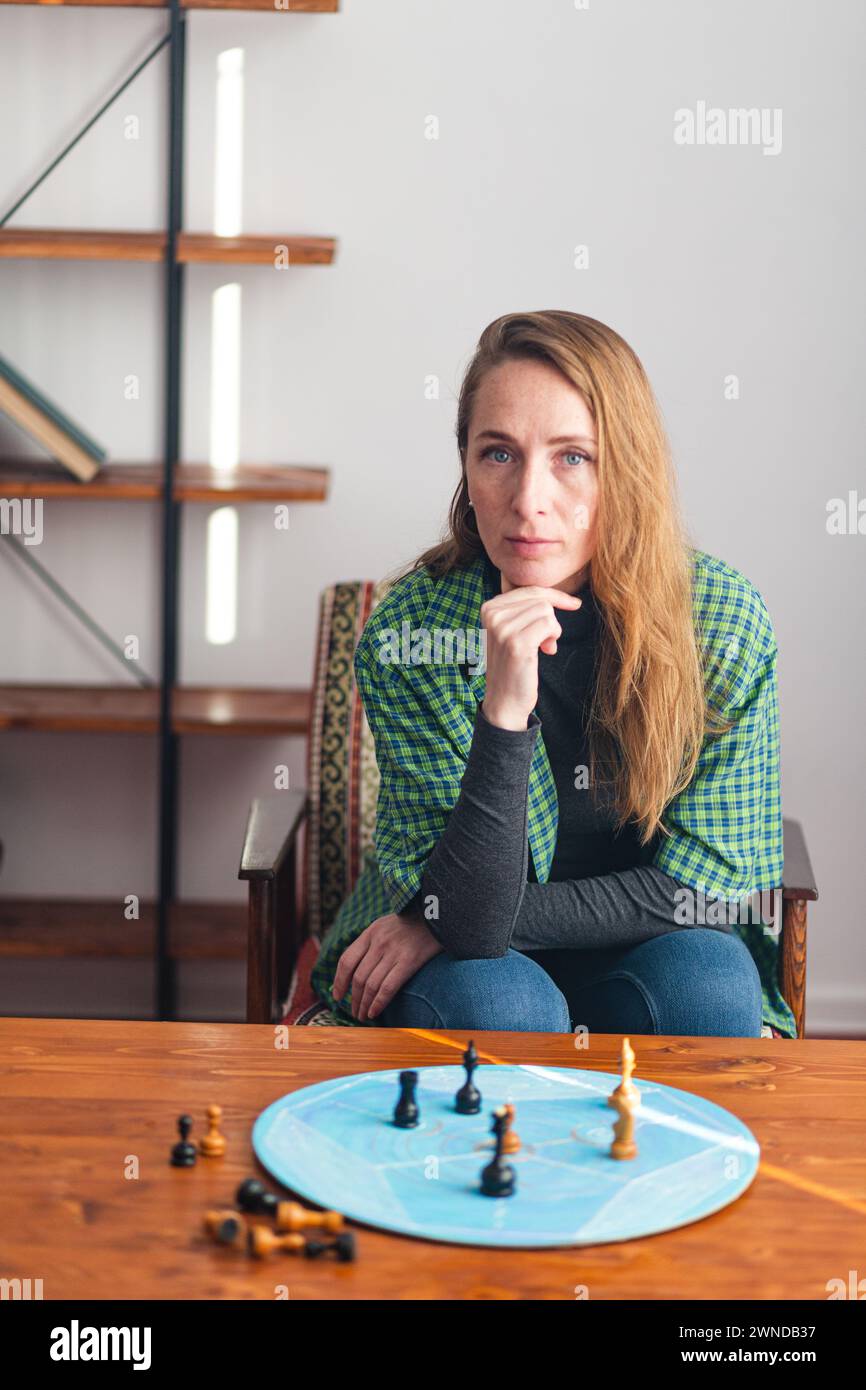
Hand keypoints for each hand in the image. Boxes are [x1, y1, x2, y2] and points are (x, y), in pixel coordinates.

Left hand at [332, 912, 442, 1021]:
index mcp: (370, 933)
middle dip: (353, 999)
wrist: (438, 916)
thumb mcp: (386, 925)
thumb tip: (356, 970)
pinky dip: (378, 1003)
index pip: (346, 961)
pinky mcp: (409, 961)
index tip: (337, 996)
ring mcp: (393, 952)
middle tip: (354, 1012)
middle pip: (358, 977)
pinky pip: (388, 987)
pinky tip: (374, 1012)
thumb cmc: (413, 923)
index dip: (339, 982)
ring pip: (371, 985)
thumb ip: (371, 943)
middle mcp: (379, 942)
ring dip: (364, 1005)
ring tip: (363, 1016)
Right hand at [480, 585, 581, 730]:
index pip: (529, 590)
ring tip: (542, 648)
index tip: (574, 604)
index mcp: (489, 608)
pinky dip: (553, 637)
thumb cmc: (513, 665)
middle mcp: (492, 615)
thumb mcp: (513, 631)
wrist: (504, 700)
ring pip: (546, 611)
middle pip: (540, 599)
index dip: (555, 596)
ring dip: (553, 631)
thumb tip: (563, 598)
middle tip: (546, 642)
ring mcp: (503, 628)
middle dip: (551, 620)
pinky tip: (546, 651)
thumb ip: (526, 611)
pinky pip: (549, 624)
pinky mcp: (517, 643)